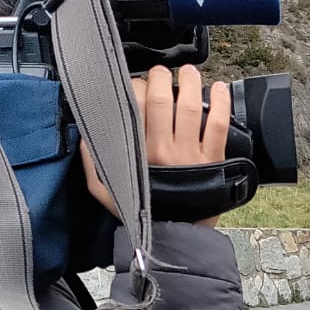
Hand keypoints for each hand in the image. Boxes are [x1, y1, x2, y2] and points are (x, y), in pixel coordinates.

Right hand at [82, 64, 230, 224]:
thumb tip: (88, 132)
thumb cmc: (143, 212)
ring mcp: (189, 154)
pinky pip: (218, 124)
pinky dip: (221, 102)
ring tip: (189, 72)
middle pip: (161, 99)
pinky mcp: (213, 159)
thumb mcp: (105, 190)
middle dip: (160, 77)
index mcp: (136, 153)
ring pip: (190, 106)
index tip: (137, 85)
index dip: (135, 87)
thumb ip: (94, 160)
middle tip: (161, 73)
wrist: (176, 237)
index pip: (134, 105)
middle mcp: (162, 150)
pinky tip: (220, 88)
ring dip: (190, 82)